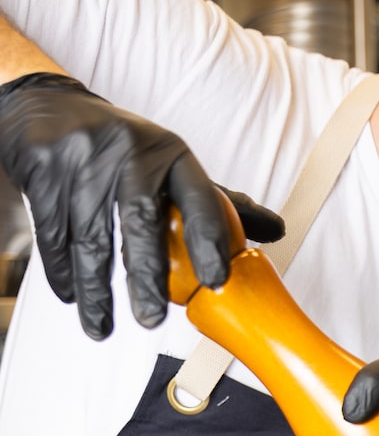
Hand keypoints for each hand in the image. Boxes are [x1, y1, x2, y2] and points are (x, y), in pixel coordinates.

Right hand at [0, 72, 283, 338]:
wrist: (51, 106)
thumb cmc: (123, 148)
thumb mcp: (170, 164)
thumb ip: (217, 202)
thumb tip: (277, 230)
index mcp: (171, 155)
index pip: (200, 195)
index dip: (211, 238)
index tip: (217, 280)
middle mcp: (130, 155)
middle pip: (141, 222)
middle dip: (147, 276)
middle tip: (153, 319)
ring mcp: (84, 163)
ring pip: (91, 239)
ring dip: (97, 291)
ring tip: (104, 329)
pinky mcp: (44, 173)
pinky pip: (54, 235)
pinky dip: (63, 274)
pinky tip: (73, 298)